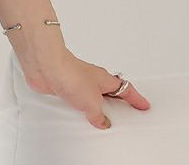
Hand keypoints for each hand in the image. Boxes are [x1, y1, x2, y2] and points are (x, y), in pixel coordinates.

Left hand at [20, 46, 151, 129]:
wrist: (46, 66)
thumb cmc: (70, 73)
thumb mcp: (92, 102)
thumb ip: (99, 115)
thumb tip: (103, 121)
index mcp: (105, 79)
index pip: (125, 90)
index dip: (135, 99)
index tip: (143, 105)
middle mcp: (92, 79)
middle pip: (109, 92)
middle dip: (117, 102)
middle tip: (125, 112)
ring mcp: (77, 82)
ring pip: (92, 96)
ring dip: (97, 107)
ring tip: (101, 119)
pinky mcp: (64, 87)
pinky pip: (76, 100)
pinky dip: (80, 108)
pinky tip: (78, 115)